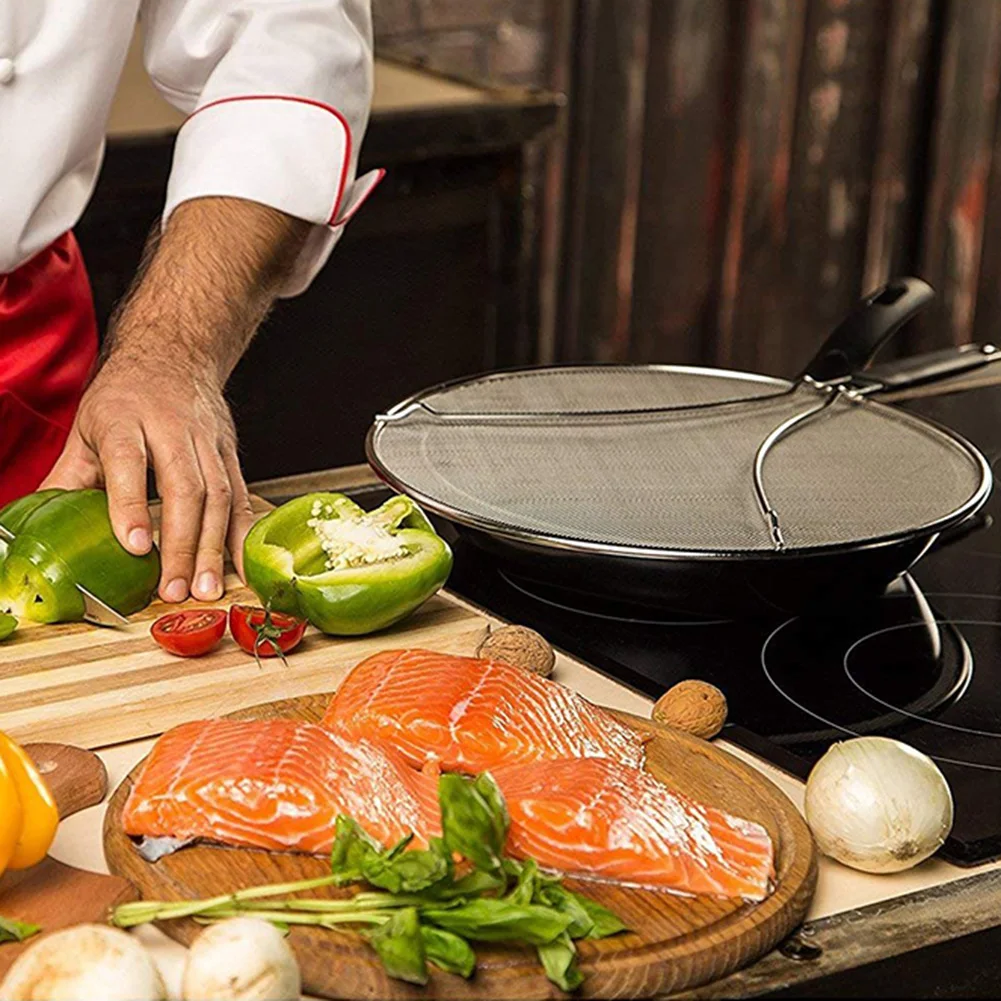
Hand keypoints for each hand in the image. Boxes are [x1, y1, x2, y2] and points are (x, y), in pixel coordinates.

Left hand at [42, 352, 255, 601]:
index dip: (131, 505)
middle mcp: (172, 428)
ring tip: (204, 589)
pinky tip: (239, 568)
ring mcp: (207, 440)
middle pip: (183, 488)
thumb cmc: (124, 398)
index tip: (134, 547)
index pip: (129, 462)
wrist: (175, 354)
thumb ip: (66, 480)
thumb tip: (33, 529)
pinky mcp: (231, 452)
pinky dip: (241, 535)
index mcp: (124, 418)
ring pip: (217, 496)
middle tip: (172, 589)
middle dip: (180, 544)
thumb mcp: (85, 429)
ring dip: (212, 548)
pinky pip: (240, 496)